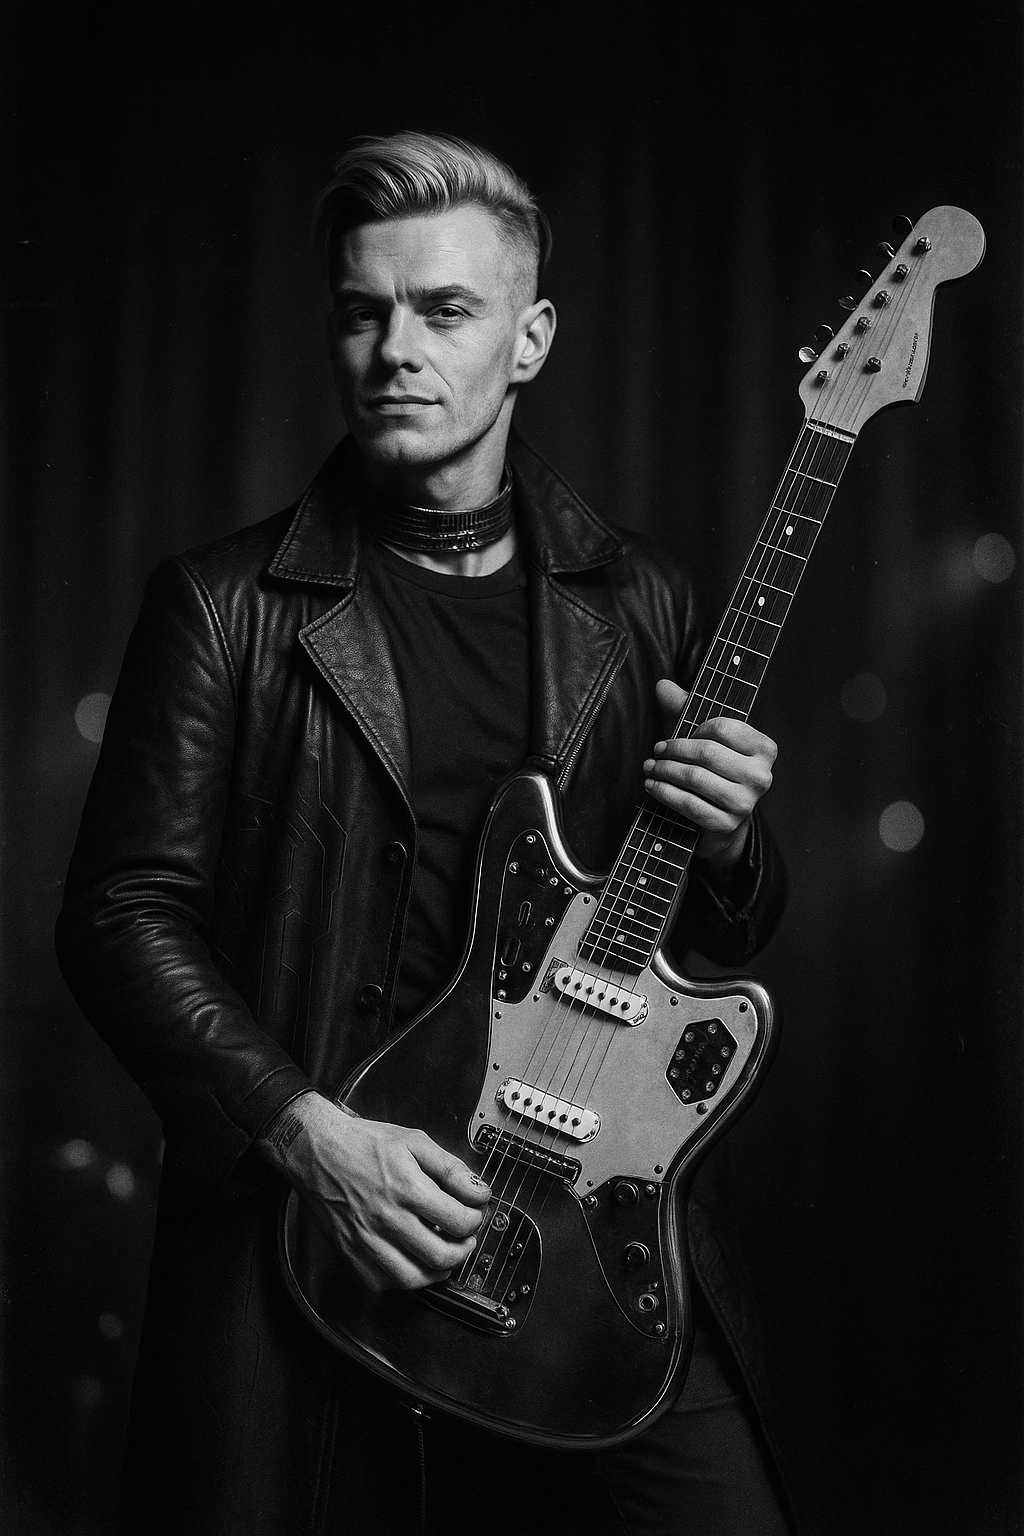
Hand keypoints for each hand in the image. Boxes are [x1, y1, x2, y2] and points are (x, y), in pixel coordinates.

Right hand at [259, 1092, 490, 1291]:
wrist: (317, 1151)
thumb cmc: (364, 1144)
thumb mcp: (414, 1141)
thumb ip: (450, 1168)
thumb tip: (479, 1192)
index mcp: (407, 1188)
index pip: (459, 1221)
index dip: (476, 1218)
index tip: (475, 1210)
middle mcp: (387, 1219)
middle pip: (442, 1256)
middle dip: (464, 1248)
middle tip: (465, 1237)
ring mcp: (367, 1241)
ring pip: (415, 1278)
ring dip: (438, 1270)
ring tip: (445, 1253)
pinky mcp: (351, 1254)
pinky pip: (384, 1283)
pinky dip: (405, 1278)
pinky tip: (413, 1260)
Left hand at [642, 678, 776, 875]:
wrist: (721, 817)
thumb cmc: (712, 768)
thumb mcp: (701, 735)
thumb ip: (684, 707)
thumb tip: (662, 686)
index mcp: (765, 748)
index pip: (724, 728)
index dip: (694, 729)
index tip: (677, 734)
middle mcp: (762, 776)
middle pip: (707, 754)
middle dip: (674, 750)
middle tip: (656, 750)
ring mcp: (746, 803)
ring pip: (696, 779)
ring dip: (665, 771)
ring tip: (650, 767)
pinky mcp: (727, 824)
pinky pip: (689, 804)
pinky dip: (665, 793)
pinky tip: (652, 786)